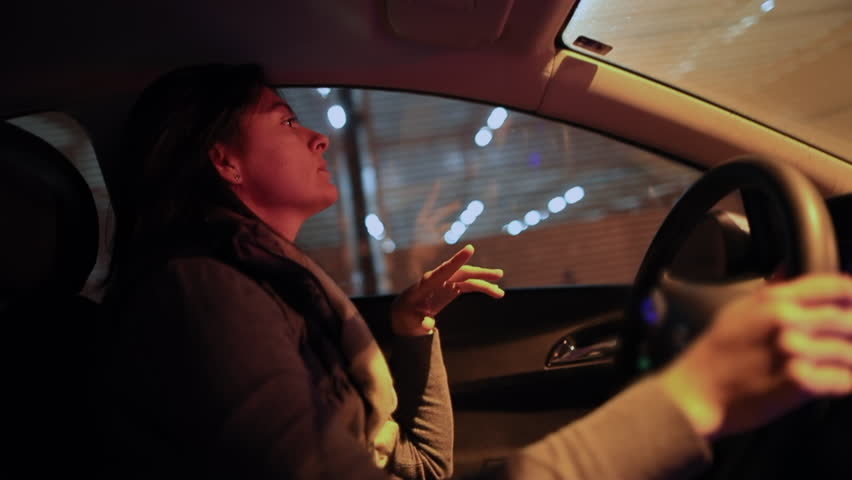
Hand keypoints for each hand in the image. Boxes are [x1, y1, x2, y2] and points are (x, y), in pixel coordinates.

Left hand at [392, 244, 503, 335]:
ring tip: (500, 293)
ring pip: (468, 279)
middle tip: (499, 274)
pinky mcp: (450, 288)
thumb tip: (428, 325)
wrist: (404, 314)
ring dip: (484, 283)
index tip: (470, 249)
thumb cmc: (405, 316)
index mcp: (426, 284)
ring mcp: (445, 282)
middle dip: (480, 273)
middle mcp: (438, 279)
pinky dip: (480, 288)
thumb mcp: (411, 322)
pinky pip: (468, 286)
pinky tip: (494, 291)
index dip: (457, 260)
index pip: (444, 270)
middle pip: (462, 273)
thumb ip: (420, 323)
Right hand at [659, 273, 851, 440]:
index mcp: (773, 300)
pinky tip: (837, 381)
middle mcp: (786, 321)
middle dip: (851, 331)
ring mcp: (794, 352)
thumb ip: (768, 292)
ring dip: (849, 360)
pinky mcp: (800, 383)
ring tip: (843, 363)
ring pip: (848, 352)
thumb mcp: (736, 311)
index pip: (831, 287)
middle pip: (846, 319)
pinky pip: (843, 380)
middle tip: (846, 339)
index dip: (851, 294)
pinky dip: (844, 382)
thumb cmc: (714, 354)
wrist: (697, 391)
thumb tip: (786, 270)